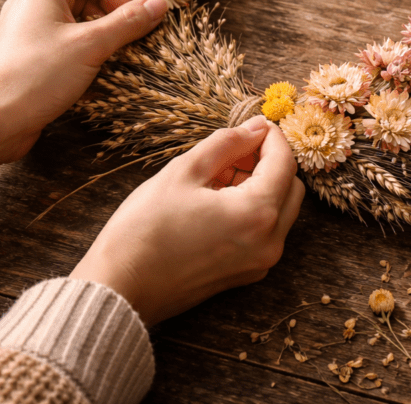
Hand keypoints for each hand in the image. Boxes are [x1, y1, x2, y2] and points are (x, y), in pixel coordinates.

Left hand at [0, 0, 167, 165]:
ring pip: (72, 21)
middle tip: (125, 38)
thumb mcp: (91, 45)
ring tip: (110, 59)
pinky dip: (81, 54)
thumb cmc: (36, 75)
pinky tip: (90, 77)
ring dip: (97, 36)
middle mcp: (32, 4)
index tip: (125, 15)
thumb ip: (127, 23)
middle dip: (107, 13)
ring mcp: (27, 31)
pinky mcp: (27, 56)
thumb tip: (159, 4)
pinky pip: (61, 43)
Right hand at [70, 115, 305, 325]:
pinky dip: (253, 209)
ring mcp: (259, 263)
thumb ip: (227, 144)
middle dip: (270, 162)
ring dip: (261, 185)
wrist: (120, 288)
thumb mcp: (185, 172)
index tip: (254, 123)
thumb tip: (257, 127)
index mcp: (257, 214)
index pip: (285, 163)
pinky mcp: (246, 274)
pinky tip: (217, 199)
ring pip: (280, 210)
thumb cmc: (145, 229)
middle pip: (291, 188)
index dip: (272, 137)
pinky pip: (264, 232)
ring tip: (219, 174)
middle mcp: (269, 242)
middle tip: (235, 148)